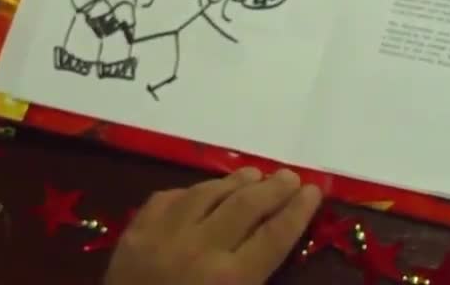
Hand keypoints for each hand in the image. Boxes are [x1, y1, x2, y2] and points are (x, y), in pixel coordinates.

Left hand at [103, 168, 321, 284]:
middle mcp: (200, 251)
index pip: (275, 235)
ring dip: (235, 181)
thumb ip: (256, 277)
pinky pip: (169, 198)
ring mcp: (163, 237)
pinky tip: (202, 191)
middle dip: (275, 188)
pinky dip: (190, 192)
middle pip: (247, 206)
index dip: (299, 210)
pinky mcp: (135, 234)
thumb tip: (275, 244)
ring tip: (254, 174)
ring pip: (208, 193)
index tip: (314, 190)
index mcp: (230, 281)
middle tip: (290, 176)